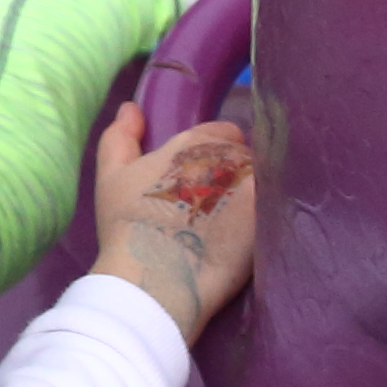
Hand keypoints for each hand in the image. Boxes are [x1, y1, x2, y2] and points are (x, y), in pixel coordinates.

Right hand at [86, 104, 256, 346]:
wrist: (154, 278)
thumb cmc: (127, 225)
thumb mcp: (111, 175)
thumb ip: (120, 135)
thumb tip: (131, 107)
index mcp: (197, 141)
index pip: (224, 133)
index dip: (214, 155)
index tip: (200, 180)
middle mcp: (233, 157)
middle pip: (245, 158)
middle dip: (233, 174)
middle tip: (213, 206)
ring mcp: (256, 189)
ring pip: (264, 183)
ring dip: (251, 197)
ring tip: (231, 226)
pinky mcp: (270, 221)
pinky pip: (275, 211)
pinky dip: (265, 220)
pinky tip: (246, 240)